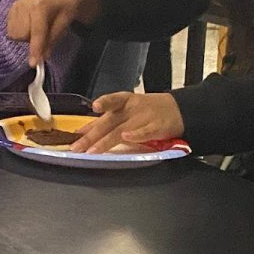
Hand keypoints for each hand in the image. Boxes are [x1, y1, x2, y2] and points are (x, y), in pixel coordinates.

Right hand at [5, 0, 100, 66]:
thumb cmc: (68, 6)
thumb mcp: (66, 22)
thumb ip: (53, 39)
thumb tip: (43, 57)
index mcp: (40, 6)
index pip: (36, 33)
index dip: (35, 49)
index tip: (34, 64)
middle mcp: (24, 4)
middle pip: (21, 35)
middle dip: (32, 40)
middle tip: (45, 33)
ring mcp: (16, 5)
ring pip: (14, 34)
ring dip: (26, 36)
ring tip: (38, 27)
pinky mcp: (12, 8)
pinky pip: (11, 29)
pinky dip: (20, 31)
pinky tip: (30, 24)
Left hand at [69, 92, 184, 153]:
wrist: (176, 109)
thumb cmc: (144, 110)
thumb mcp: (123, 111)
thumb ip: (103, 122)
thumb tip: (80, 132)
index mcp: (122, 102)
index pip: (110, 103)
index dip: (99, 108)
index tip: (89, 113)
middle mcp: (130, 109)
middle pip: (108, 122)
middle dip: (91, 136)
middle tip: (77, 147)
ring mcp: (143, 118)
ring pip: (121, 130)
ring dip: (105, 141)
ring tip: (93, 151)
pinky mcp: (156, 128)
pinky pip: (145, 132)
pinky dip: (136, 135)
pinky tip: (127, 138)